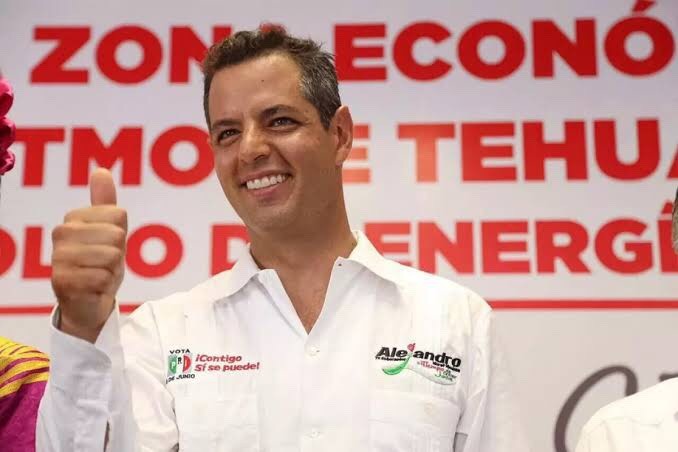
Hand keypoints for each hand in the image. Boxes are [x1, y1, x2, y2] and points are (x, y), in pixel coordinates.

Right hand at [51, 168, 126, 342]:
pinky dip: (105, 285)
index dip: (121, 234)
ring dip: (112, 270)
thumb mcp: (108, 231)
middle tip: (104, 263)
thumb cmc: (100, 263)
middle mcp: (61, 234)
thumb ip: (104, 202)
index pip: (118, 215)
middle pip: (116, 235)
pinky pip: (103, 277)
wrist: (88, 301)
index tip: (108, 245)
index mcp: (73, 218)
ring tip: (99, 274)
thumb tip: (101, 171)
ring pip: (111, 256)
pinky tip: (94, 288)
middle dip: (118, 253)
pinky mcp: (63, 281)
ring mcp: (59, 258)